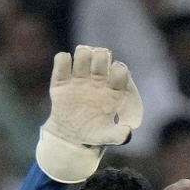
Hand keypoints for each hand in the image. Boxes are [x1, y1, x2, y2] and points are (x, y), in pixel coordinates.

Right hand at [36, 45, 142, 182]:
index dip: (118, 72)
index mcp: (113, 89)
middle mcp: (98, 79)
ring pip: (84, 52)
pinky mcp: (62, 80)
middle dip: (100, 59)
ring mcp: (80, 77)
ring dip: (83, 56)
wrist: (71, 137)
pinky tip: (65, 75)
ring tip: (80, 74)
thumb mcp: (107, 136)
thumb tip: (127, 132)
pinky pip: (62, 60)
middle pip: (102, 55)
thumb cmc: (94, 133)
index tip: (112, 85)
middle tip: (95, 74)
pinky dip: (63, 61)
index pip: (120, 70)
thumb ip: (118, 134)